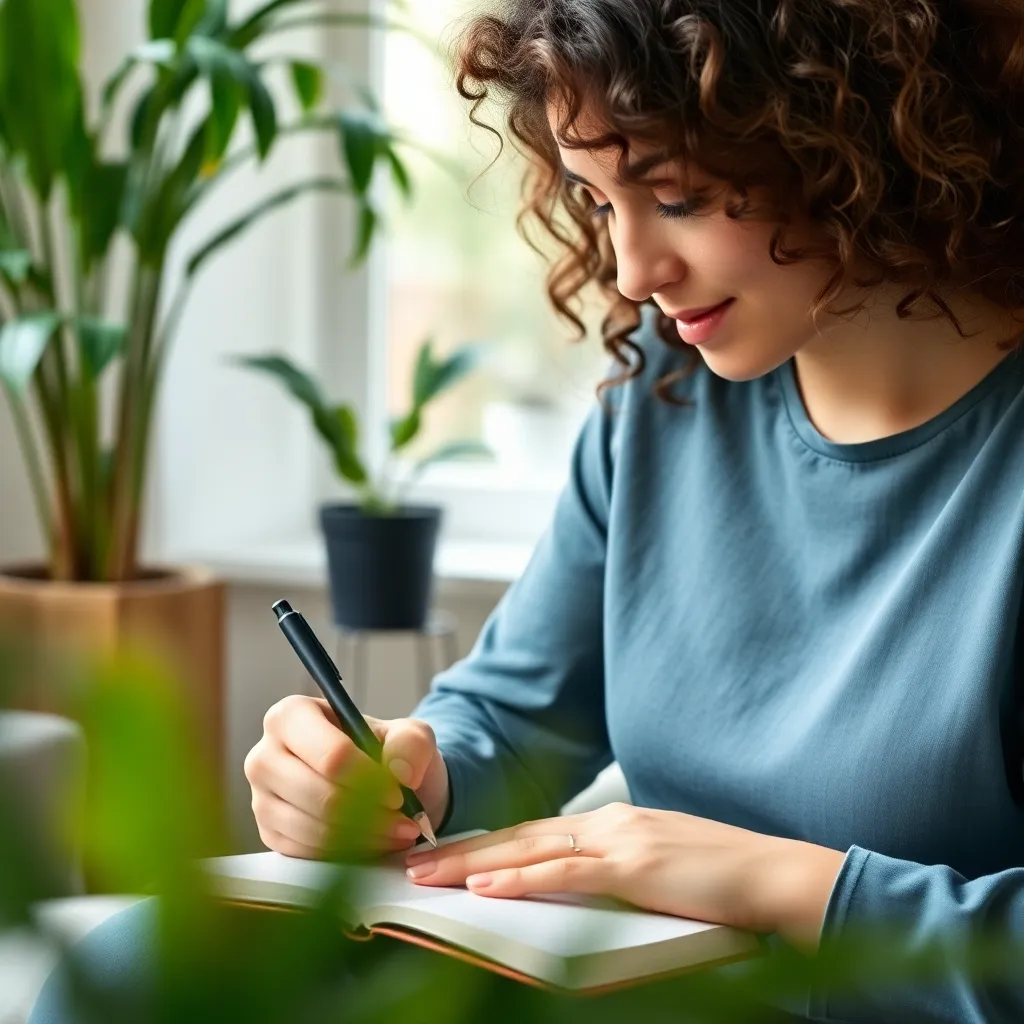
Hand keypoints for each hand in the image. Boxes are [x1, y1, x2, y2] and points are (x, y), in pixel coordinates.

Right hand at [244, 695, 449, 858]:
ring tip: (395, 831)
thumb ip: (412, 743)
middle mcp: (266, 754)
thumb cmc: (387, 754)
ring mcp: (261, 796)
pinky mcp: (268, 832)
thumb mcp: (412, 736)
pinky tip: (370, 841)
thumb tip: (400, 771)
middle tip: (403, 820)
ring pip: (312, 828)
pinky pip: (305, 851)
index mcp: (293, 715)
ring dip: (362, 837)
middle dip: (368, 813)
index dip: (369, 779)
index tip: (398, 795)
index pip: (331, 755)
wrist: (378, 786)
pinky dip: (343, 853)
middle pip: (319, 794)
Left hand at [404, 803, 845, 950]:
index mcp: (612, 822)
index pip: (534, 831)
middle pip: (519, 834)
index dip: (487, 842)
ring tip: (426, 874)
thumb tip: (577, 885)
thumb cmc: (721, 878)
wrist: (775, 874)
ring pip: (529, 847)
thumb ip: (615, 869)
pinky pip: (564, 873)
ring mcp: (620, 839)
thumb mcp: (657, 867)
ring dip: (472, 861)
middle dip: (461, 848)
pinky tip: (486, 885)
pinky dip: (520, 878)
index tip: (446, 854)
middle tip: (412, 860)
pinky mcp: (634, 866)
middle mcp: (608, 821)